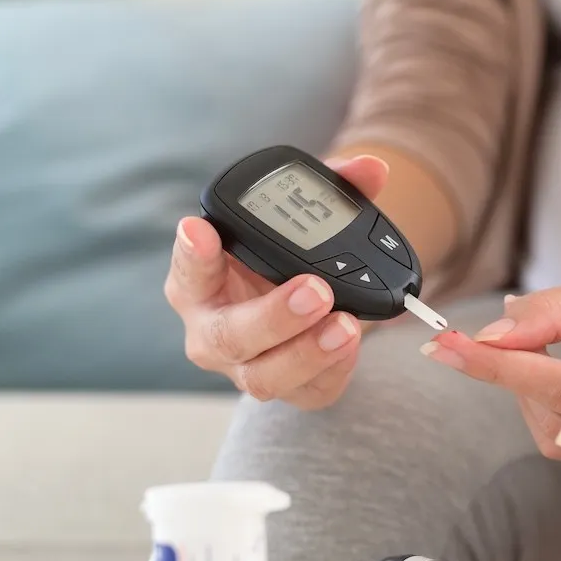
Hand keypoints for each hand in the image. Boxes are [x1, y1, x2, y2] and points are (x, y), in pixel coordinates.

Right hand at [165, 155, 387, 409]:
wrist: (309, 307)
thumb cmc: (287, 262)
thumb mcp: (304, 223)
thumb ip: (333, 191)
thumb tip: (372, 168)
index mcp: (202, 281)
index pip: (188, 268)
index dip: (191, 252)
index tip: (200, 229)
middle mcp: (214, 329)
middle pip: (228, 335)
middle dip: (273, 315)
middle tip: (315, 290)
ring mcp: (246, 366)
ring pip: (264, 376)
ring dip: (308, 352)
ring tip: (346, 324)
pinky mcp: (286, 389)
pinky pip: (307, 392)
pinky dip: (333, 370)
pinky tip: (352, 343)